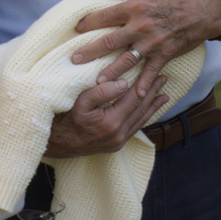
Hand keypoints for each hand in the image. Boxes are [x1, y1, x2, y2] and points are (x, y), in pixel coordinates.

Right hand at [44, 74, 168, 156]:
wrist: (56, 143)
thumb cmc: (64, 119)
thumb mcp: (79, 102)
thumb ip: (101, 92)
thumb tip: (123, 83)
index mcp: (111, 122)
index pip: (134, 100)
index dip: (147, 86)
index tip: (157, 74)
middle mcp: (118, 135)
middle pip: (141, 110)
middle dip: (154, 94)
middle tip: (164, 79)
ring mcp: (118, 142)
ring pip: (140, 121)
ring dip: (152, 106)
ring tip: (164, 96)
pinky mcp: (115, 145)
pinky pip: (134, 128)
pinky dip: (143, 117)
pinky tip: (147, 111)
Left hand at [73, 0, 220, 95]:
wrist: (206, 7)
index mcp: (135, 8)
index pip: (105, 17)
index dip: (88, 23)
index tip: (75, 29)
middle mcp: (140, 27)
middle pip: (109, 42)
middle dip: (89, 51)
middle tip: (74, 59)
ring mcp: (152, 43)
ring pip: (126, 60)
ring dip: (111, 72)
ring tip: (96, 82)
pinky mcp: (165, 54)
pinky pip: (152, 71)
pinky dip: (144, 84)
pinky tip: (136, 95)